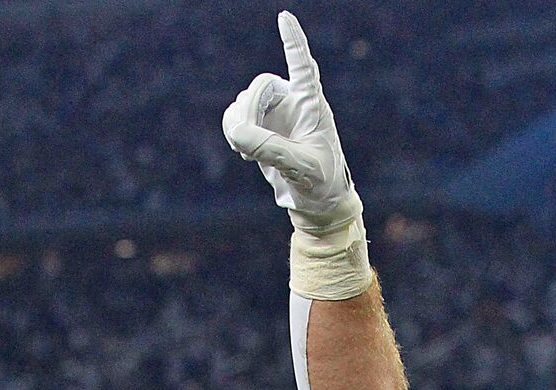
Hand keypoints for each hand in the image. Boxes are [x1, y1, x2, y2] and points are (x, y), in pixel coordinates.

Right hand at [223, 12, 359, 232]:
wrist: (316, 204)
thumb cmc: (321, 184)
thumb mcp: (301, 168)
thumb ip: (271, 149)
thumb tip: (238, 131)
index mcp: (312, 104)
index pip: (302, 64)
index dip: (293, 40)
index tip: (285, 17)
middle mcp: (292, 101)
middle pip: (261, 85)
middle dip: (250, 108)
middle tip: (244, 137)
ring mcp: (275, 113)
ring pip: (245, 101)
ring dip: (240, 122)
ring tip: (247, 152)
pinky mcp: (261, 128)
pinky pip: (236, 117)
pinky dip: (234, 131)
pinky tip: (243, 151)